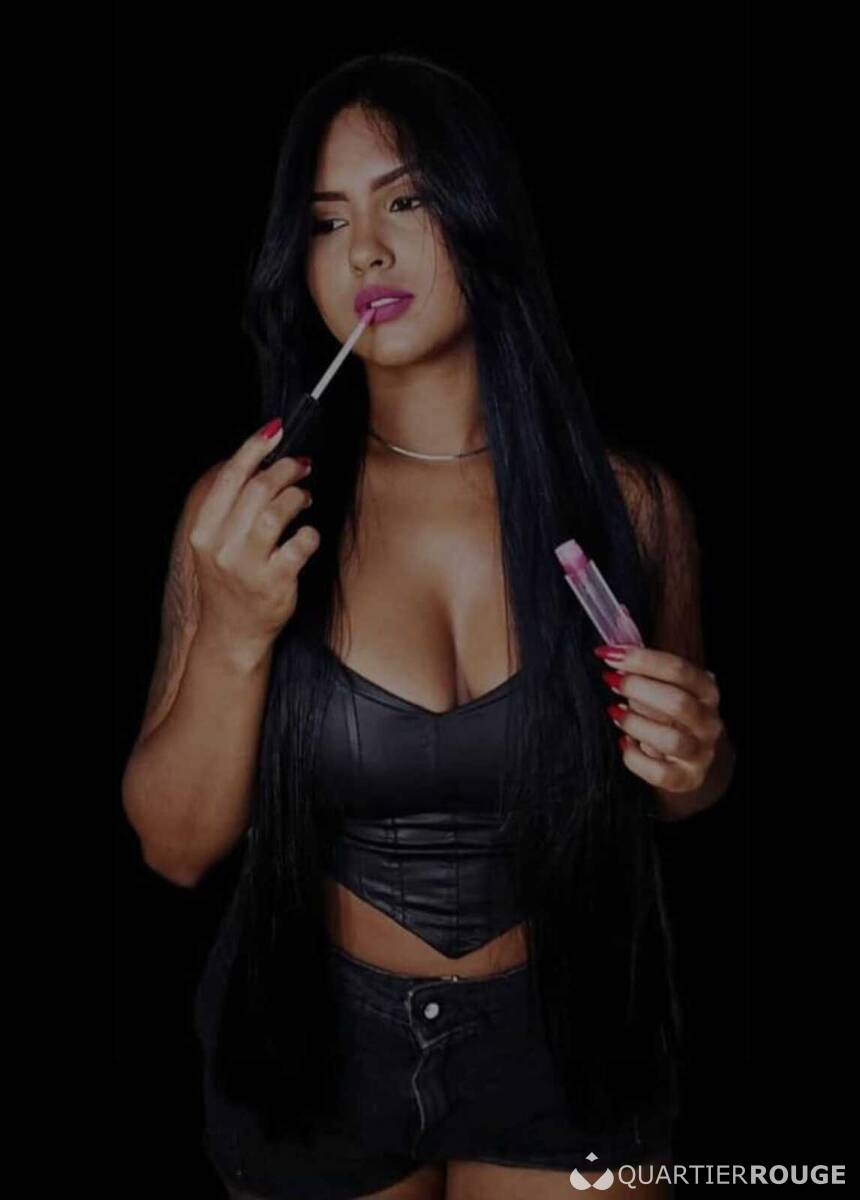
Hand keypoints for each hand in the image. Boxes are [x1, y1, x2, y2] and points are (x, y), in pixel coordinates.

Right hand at [189, 420, 319, 651]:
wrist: (232, 633)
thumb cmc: (231, 581)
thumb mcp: (218, 543)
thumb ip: (234, 508)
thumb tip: (264, 463)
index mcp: (204, 531)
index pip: (230, 477)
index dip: (254, 448)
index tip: (276, 430)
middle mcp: (221, 547)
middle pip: (257, 489)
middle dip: (285, 470)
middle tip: (301, 466)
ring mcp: (247, 566)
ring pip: (276, 512)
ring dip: (297, 496)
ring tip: (304, 496)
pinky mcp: (273, 584)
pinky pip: (300, 545)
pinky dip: (309, 534)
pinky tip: (308, 536)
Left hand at [594, 643, 723, 793]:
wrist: (688, 755)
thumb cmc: (669, 714)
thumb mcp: (664, 687)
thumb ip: (644, 670)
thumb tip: (612, 651)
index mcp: (706, 690)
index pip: (680, 669)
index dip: (642, 660)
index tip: (610, 654)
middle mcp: (708, 721)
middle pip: (677, 703)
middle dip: (638, 689)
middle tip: (612, 681)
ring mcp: (700, 752)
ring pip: (669, 739)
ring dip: (635, 723)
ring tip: (616, 713)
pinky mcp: (686, 778)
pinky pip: (658, 772)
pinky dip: (635, 758)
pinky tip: (625, 743)